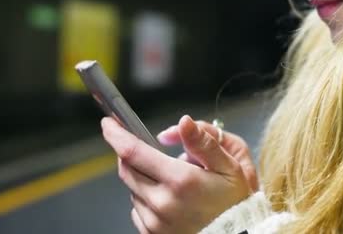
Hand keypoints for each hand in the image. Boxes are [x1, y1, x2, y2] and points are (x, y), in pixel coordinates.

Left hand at [101, 115, 252, 233]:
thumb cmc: (233, 202)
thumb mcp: (229, 167)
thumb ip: (203, 142)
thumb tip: (184, 121)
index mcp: (180, 180)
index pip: (134, 152)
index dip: (116, 135)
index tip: (108, 123)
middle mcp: (162, 202)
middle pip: (127, 169)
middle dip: (129, 153)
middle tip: (144, 147)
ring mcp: (154, 221)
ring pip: (132, 188)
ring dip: (140, 176)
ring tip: (168, 178)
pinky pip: (136, 208)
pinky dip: (144, 197)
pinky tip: (166, 198)